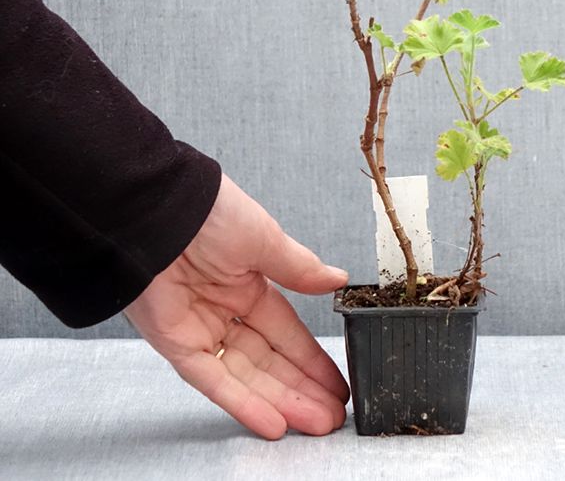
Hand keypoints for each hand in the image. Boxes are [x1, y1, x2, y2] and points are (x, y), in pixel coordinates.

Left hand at [125, 173, 348, 438]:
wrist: (158, 211)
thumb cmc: (210, 213)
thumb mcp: (266, 239)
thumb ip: (300, 269)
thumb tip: (337, 279)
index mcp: (249, 283)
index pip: (287, 331)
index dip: (312, 359)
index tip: (336, 382)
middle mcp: (226, 310)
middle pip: (270, 360)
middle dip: (302, 388)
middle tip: (333, 415)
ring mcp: (200, 329)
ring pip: (246, 376)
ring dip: (280, 401)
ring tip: (314, 424)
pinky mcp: (175, 343)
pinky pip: (211, 380)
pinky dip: (241, 402)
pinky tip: (272, 421)